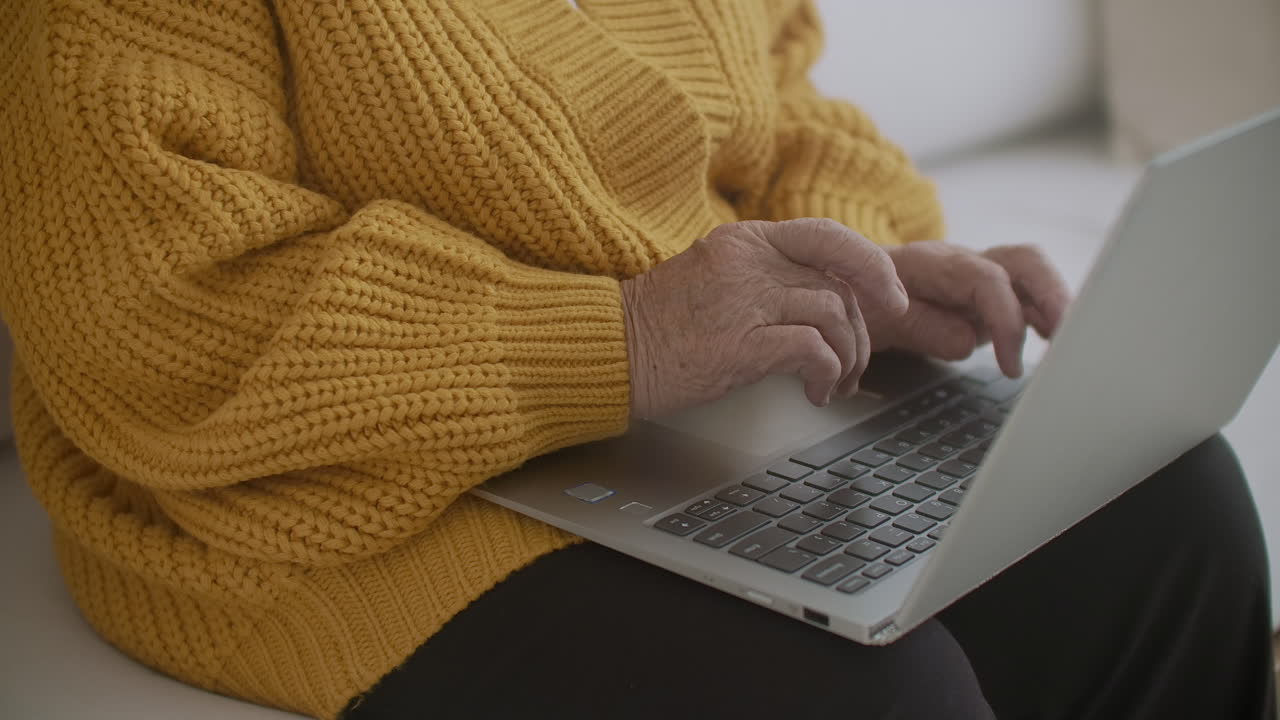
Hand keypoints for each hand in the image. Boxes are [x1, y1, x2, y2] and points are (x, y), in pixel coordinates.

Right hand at [621, 219, 907, 417]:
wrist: (609, 350)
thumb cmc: (659, 325)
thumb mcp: (716, 279)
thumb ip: (766, 277)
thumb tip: (824, 299)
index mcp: (744, 241)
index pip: (828, 236)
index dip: (871, 266)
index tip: (890, 297)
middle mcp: (748, 263)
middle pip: (838, 285)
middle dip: (861, 331)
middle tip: (854, 364)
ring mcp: (744, 301)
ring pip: (833, 316)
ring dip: (848, 358)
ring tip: (833, 384)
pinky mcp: (740, 344)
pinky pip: (813, 350)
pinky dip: (827, 374)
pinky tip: (814, 393)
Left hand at [865, 241, 1070, 376]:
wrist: (842, 286)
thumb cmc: (855, 302)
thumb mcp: (874, 319)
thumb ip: (918, 326)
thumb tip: (967, 341)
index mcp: (928, 262)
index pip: (985, 278)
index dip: (1006, 319)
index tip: (1010, 366)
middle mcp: (959, 260)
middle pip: (1022, 260)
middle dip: (1052, 295)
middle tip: (1068, 336)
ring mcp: (976, 273)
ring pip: (1031, 272)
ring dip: (1056, 303)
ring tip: (1073, 341)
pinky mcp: (985, 293)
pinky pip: (1025, 293)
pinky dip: (1045, 313)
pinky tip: (1055, 338)